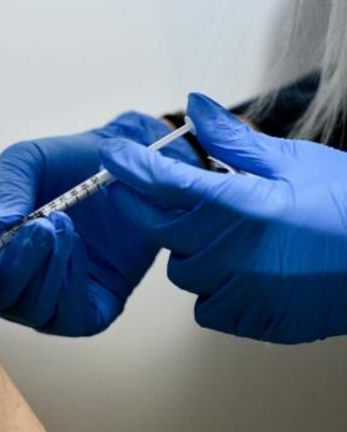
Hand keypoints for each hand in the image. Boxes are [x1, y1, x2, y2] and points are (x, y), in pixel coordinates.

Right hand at [0, 112, 197, 335]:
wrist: (130, 168)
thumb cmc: (70, 163)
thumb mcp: (31, 161)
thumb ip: (8, 189)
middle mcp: (14, 279)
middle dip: (19, 263)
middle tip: (43, 224)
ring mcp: (49, 298)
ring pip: (33, 310)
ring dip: (49, 270)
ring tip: (67, 226)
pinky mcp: (88, 310)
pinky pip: (70, 317)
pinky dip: (72, 287)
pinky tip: (79, 249)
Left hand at [98, 93, 346, 343]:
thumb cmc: (346, 207)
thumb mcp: (293, 162)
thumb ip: (234, 141)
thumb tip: (196, 107)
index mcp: (237, 205)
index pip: (161, 181)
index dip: (130, 165)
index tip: (112, 154)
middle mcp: (227, 251)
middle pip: (160, 229)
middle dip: (162, 210)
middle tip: (188, 199)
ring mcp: (236, 290)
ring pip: (181, 270)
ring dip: (194, 252)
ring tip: (237, 239)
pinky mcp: (247, 320)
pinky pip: (205, 305)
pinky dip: (215, 288)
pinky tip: (246, 272)